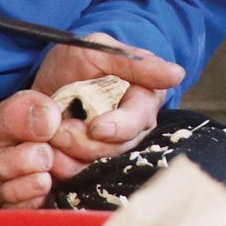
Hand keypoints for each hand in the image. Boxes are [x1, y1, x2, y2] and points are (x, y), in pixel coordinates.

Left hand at [32, 34, 186, 166]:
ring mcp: (111, 149)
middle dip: (86, 142)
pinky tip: (50, 153)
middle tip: (59, 129)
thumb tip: (177, 74)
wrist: (48, 80)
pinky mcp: (88, 164)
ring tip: (51, 138)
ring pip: (99, 165)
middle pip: (118, 148)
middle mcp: (133, 129)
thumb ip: (136, 63)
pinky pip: (79, 175)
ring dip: (71, 156)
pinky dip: (61, 167)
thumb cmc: (79, 61)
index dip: (119, 126)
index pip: (138, 120)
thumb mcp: (100, 50)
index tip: (96, 127)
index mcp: (142, 100)